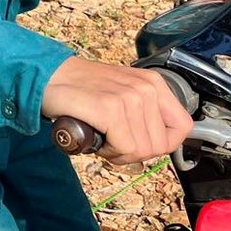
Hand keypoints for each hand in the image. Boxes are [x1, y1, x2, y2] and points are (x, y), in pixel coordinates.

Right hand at [41, 57, 192, 165]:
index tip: (140, 142)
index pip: (182, 127)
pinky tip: (96, 138)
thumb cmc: (81, 89)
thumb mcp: (123, 94)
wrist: (48, 77)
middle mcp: (146, 88)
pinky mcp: (111, 109)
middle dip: (136, 152)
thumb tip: (159, 143)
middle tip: (112, 140)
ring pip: (143, 150)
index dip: (163, 143)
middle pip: (161, 145)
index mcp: (153, 83)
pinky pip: (125, 148)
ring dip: (120, 153)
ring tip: (102, 136)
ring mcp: (130, 98)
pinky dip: (109, 151)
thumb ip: (145, 114)